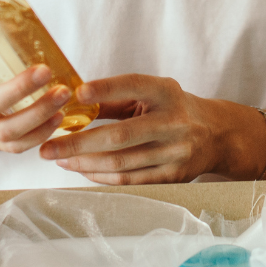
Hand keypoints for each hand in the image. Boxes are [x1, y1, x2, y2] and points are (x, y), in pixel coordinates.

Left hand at [38, 74, 226, 183]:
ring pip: (121, 163)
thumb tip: (74, 103)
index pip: (134, 85)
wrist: (217, 135)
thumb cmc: (175, 108)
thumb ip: (116, 99)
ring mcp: (175, 152)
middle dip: (79, 143)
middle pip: (120, 136)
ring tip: (59, 159)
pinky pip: (131, 180)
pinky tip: (82, 170)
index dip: (106, 89)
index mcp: (167, 93)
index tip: (76, 92)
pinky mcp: (173, 177)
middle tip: (48, 147)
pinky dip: (102, 177)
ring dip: (85, 163)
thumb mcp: (153, 93)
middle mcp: (174, 122)